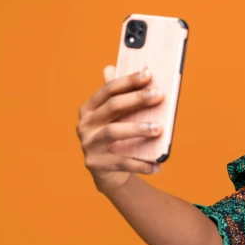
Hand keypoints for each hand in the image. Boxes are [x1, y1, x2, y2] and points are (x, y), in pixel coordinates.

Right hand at [76, 65, 165, 192]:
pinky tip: (158, 165)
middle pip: (112, 107)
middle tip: (160, 95)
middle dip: (137, 99)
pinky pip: (122, 162)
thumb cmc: (119, 139)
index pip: (108, 89)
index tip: (148, 74)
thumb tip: (129, 69)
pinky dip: (142, 164)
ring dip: (138, 129)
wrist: (108, 174)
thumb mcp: (118, 120)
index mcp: (89, 109)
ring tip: (159, 128)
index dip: (128, 81)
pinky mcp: (96, 164)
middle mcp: (85, 125)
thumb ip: (123, 99)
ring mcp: (88, 145)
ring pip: (113, 132)